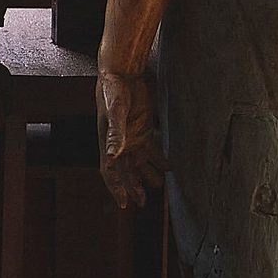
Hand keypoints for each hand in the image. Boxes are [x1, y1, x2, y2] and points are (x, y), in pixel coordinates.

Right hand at [98, 70, 165, 209]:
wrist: (120, 73)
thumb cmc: (112, 90)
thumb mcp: (115, 111)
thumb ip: (115, 133)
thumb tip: (113, 155)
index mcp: (108, 141)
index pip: (110, 171)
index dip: (116, 187)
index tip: (123, 204)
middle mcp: (119, 142)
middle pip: (125, 171)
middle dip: (132, 187)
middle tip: (142, 202)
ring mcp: (131, 136)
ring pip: (139, 162)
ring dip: (147, 175)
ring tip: (159, 186)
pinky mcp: (142, 128)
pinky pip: (151, 149)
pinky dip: (159, 159)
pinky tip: (169, 168)